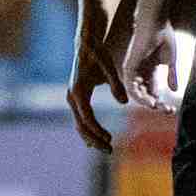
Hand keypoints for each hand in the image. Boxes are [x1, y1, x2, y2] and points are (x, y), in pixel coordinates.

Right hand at [65, 34, 128, 151]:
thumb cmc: (98, 55)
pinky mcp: (77, 98)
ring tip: (107, 147)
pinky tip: (99, 137)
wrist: (86, 45)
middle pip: (81, 125)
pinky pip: (81, 119)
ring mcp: (73, 98)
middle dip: (95, 139)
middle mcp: (73, 97)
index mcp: (79, 91)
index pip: (86, 117)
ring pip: (80, 124)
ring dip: (92, 137)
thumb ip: (116, 85)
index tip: (109, 139)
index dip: (97, 130)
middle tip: (110, 150)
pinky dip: (90, 129)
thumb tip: (123, 103)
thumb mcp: (109, 68)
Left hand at [120, 18, 182, 113]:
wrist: (156, 23)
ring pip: (137, 93)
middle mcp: (139, 72)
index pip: (152, 91)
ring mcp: (133, 70)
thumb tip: (175, 90)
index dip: (161, 102)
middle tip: (168, 111)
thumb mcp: (170, 61)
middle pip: (145, 94)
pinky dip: (139, 96)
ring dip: (147, 103)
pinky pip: (131, 86)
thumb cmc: (163, 36)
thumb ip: (171, 75)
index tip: (172, 110)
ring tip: (159, 108)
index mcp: (149, 70)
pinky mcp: (129, 67)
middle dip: (156, 104)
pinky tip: (150, 102)